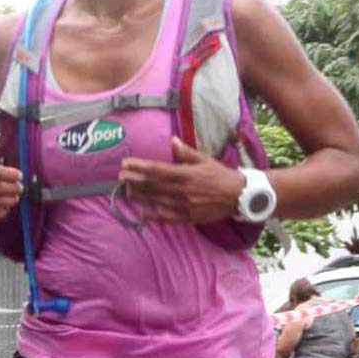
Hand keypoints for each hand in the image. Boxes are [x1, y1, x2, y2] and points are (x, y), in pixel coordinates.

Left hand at [118, 137, 245, 223]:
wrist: (238, 196)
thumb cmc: (220, 175)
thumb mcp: (204, 160)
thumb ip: (185, 152)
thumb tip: (171, 140)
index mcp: (185, 173)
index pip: (156, 169)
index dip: (139, 166)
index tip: (125, 164)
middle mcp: (182, 190)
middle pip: (153, 184)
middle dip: (135, 180)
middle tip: (120, 176)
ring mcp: (184, 205)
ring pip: (157, 200)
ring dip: (140, 196)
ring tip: (126, 191)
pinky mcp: (188, 217)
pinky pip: (167, 217)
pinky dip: (153, 216)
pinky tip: (141, 215)